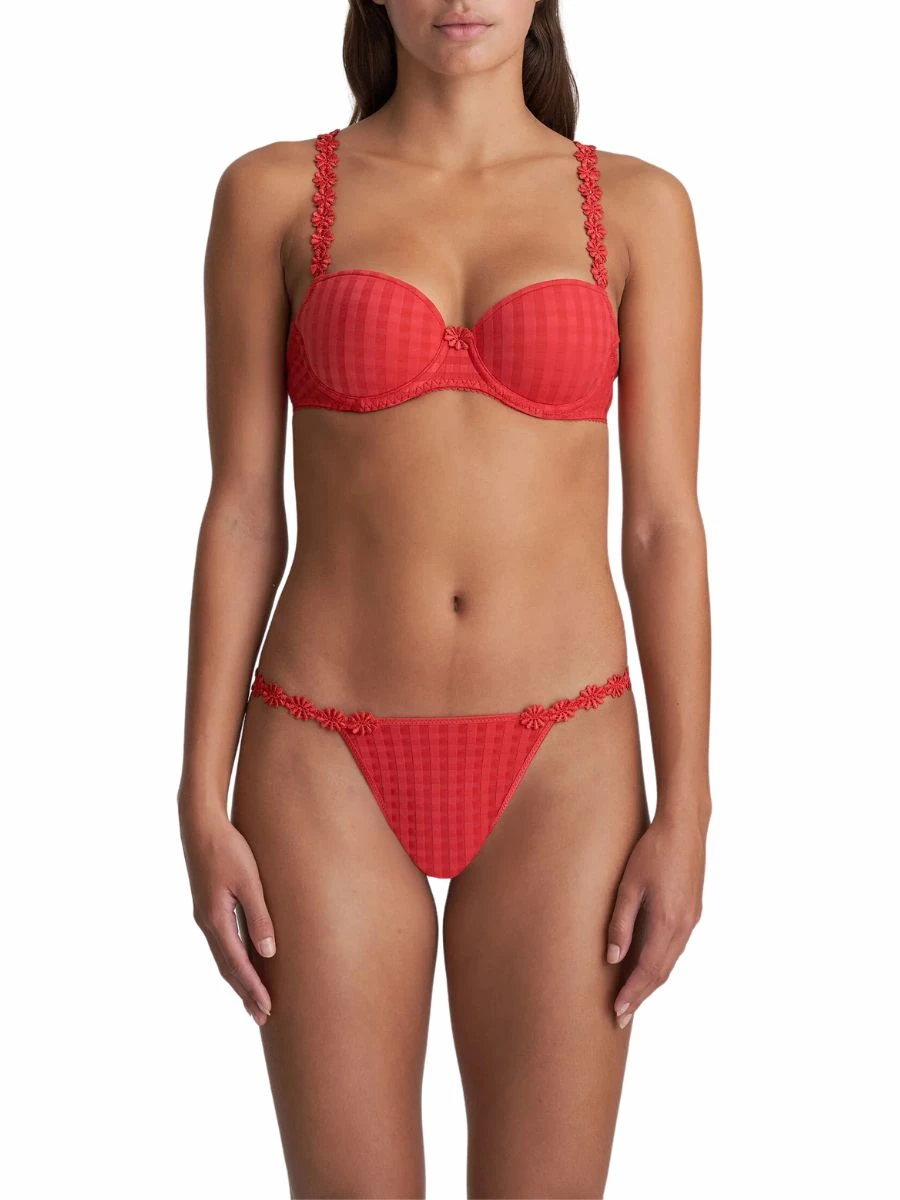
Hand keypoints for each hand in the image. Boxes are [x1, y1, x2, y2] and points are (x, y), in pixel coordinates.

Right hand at [179, 804, 275, 1025]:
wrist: (200, 825)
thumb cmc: (228, 849)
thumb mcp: (249, 882)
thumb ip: (260, 917)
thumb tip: (269, 953)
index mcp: (216, 920)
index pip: (238, 964)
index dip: (254, 988)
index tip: (268, 1009)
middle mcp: (207, 923)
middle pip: (228, 967)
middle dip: (245, 992)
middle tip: (262, 1016)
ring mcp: (205, 916)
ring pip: (223, 957)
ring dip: (238, 979)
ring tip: (252, 1000)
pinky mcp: (208, 907)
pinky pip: (222, 943)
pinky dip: (233, 960)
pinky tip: (242, 963)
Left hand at [605, 809, 706, 1026]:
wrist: (685, 827)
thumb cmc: (652, 851)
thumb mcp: (629, 885)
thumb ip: (621, 923)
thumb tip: (612, 958)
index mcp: (668, 922)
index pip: (648, 970)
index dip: (632, 994)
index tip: (617, 1013)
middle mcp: (684, 927)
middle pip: (661, 973)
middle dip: (640, 996)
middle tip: (621, 1016)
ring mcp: (691, 920)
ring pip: (670, 962)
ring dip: (651, 982)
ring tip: (631, 997)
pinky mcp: (692, 912)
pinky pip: (675, 948)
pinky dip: (660, 964)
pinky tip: (647, 966)